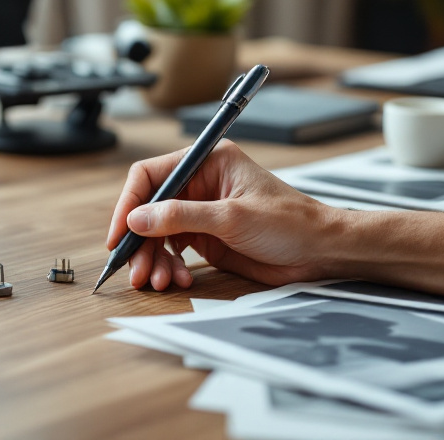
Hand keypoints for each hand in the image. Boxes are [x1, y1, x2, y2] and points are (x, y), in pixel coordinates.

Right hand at [106, 140, 338, 290]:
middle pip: (148, 209)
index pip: (150, 175)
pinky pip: (171, 250)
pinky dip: (168, 266)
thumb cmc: (291, 223)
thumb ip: (181, 217)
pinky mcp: (204, 237)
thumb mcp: (233, 217)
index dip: (129, 204)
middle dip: (140, 241)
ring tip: (159, 280)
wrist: (323, 252)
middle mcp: (199, 184)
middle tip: (136, 270)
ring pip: (156, 233)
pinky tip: (178, 278)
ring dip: (152, 259)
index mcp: (206, 162)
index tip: (120, 233)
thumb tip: (137, 219)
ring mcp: (200, 211)